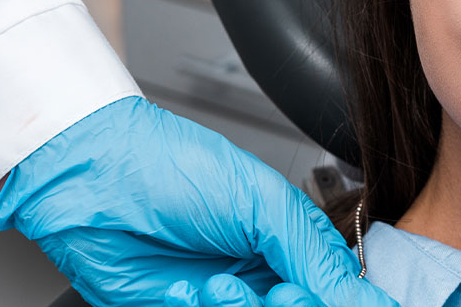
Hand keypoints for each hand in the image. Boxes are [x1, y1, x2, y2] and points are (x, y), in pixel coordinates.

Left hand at [0, 96, 393, 306]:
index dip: (342, 299)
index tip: (327, 298)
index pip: (340, 288)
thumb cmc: (173, 168)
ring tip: (221, 288)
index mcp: (292, 239)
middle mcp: (262, 273)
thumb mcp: (263, 204)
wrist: (93, 178)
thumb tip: (367, 299)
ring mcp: (224, 298)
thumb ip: (316, 257)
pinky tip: (190, 291)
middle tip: (280, 296)